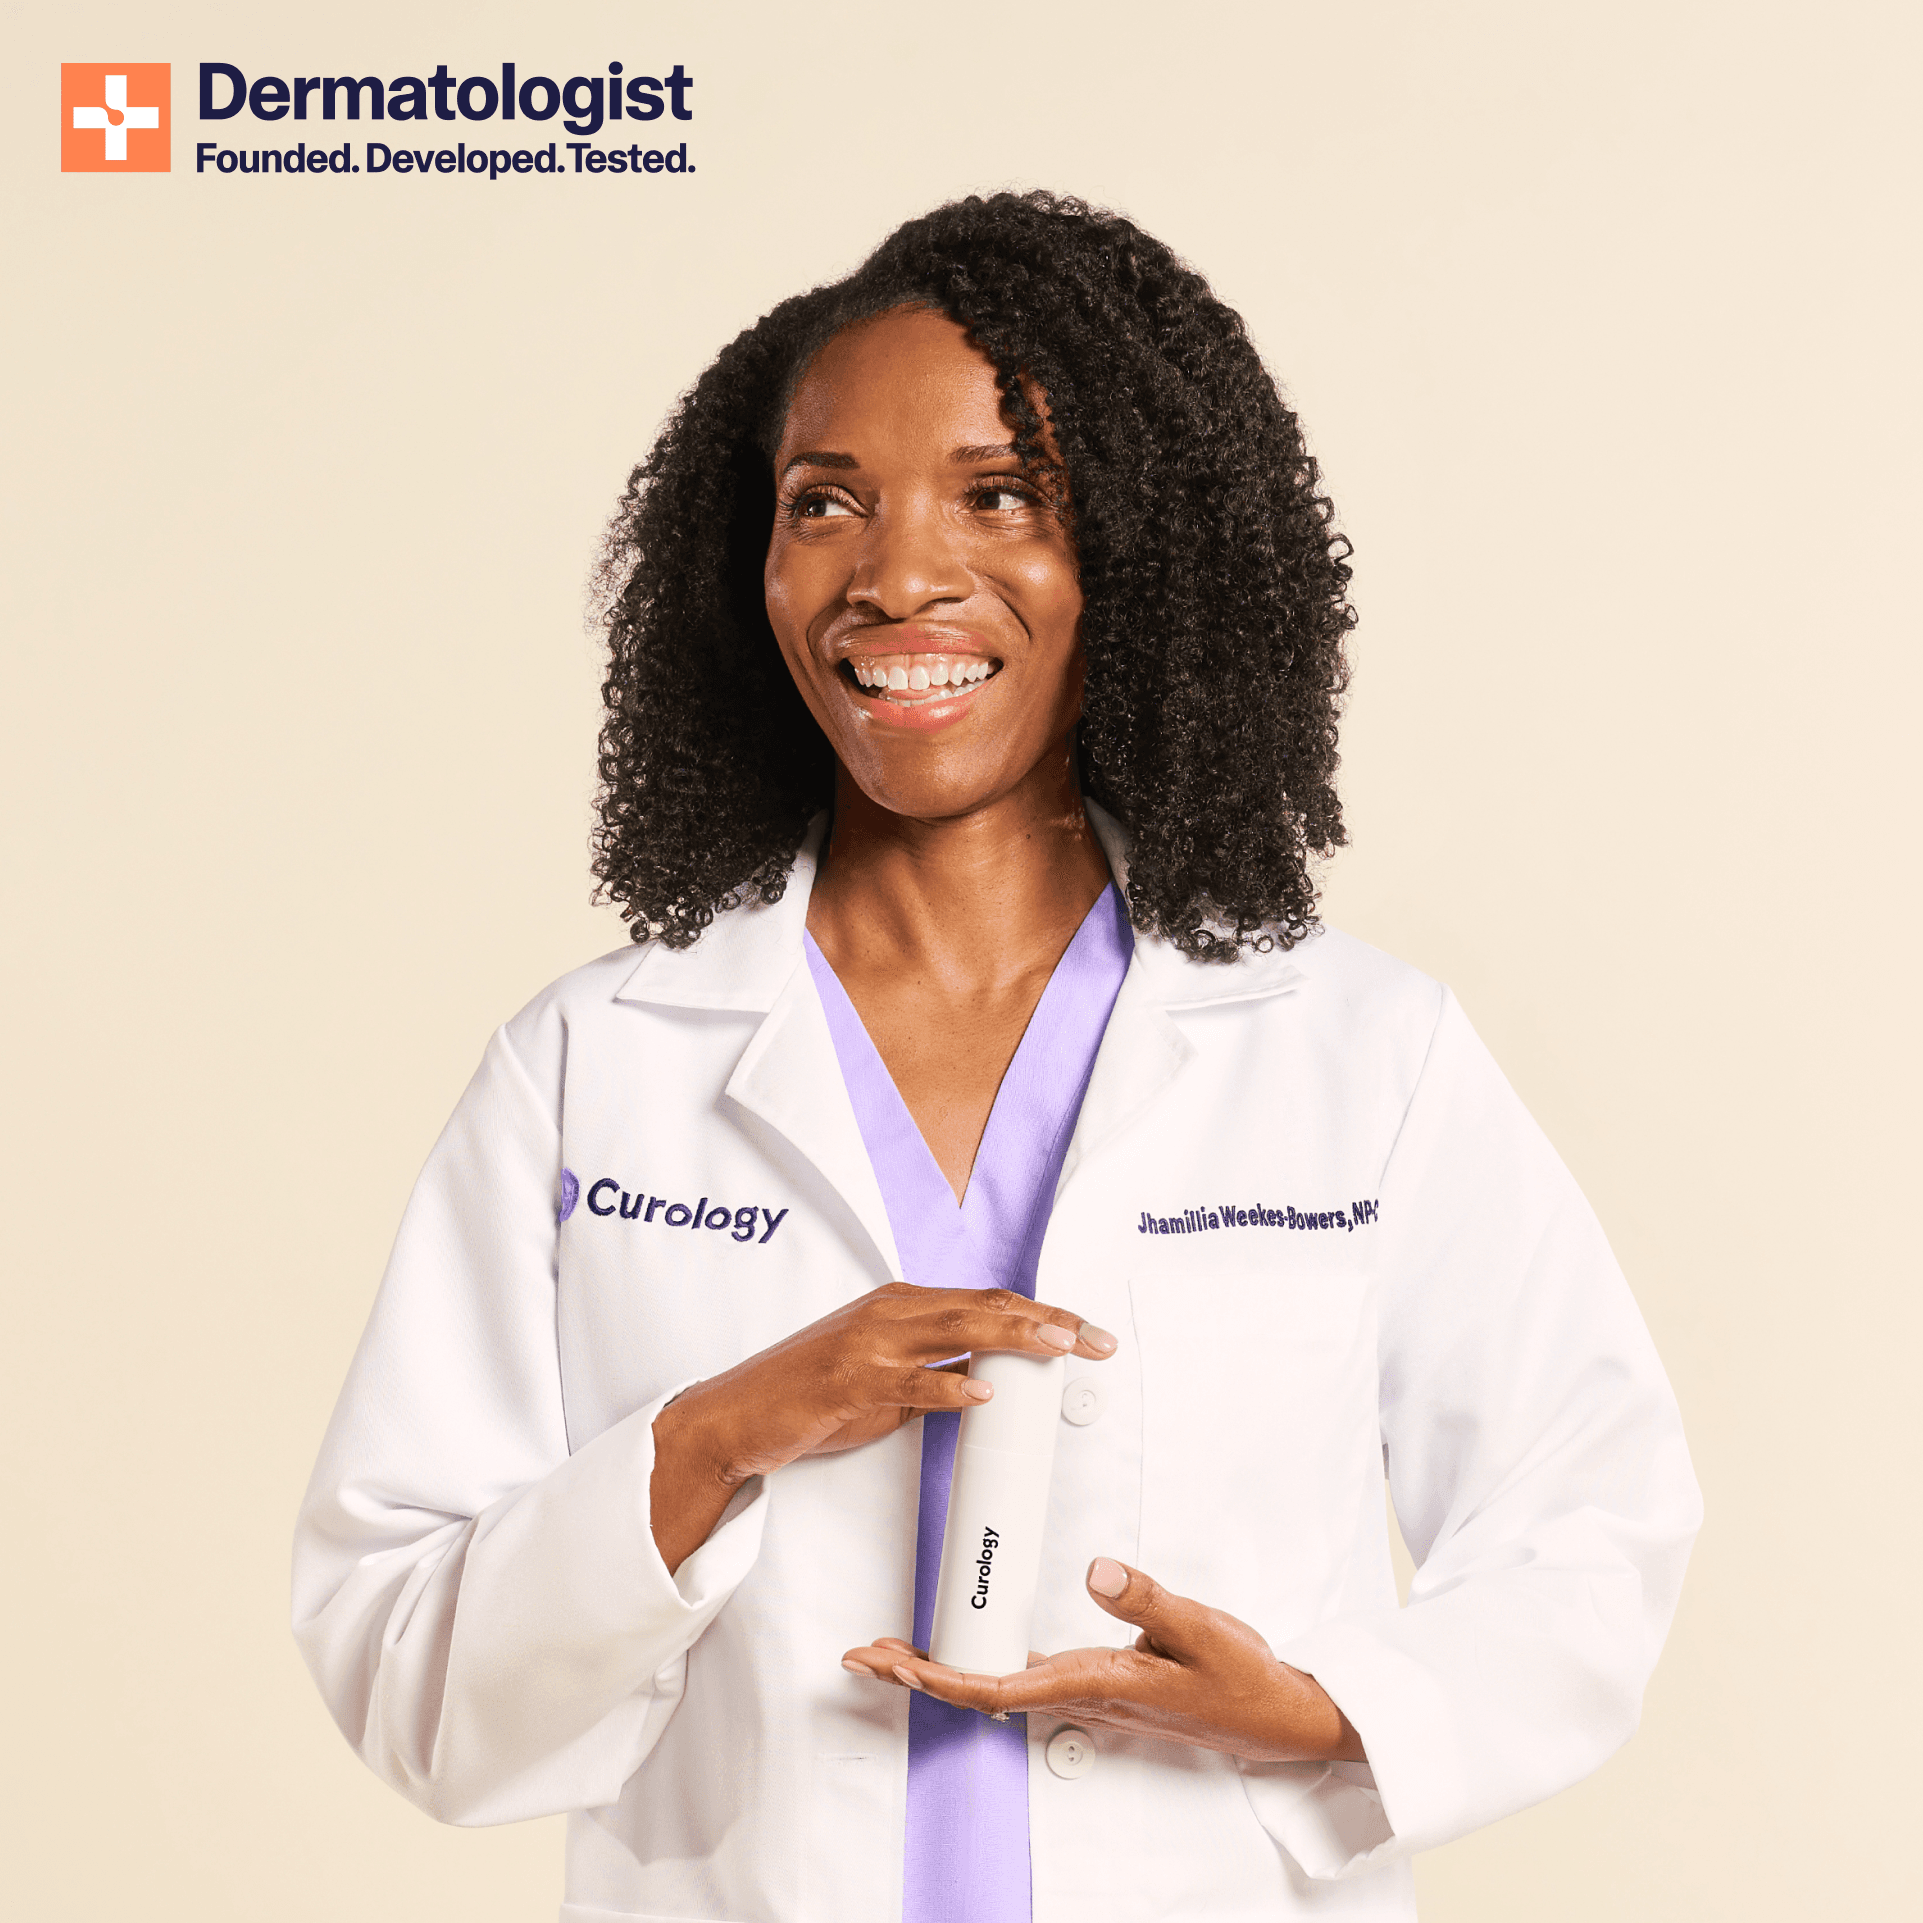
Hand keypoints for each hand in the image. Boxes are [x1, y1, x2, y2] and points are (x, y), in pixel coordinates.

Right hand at [650, 1283, 1114, 1571]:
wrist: (737, 1415)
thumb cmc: (811, 1396)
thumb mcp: (885, 1382)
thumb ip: (935, 1375)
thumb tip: (991, 1385)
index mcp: (902, 1306)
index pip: (988, 1302)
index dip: (1043, 1313)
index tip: (1088, 1332)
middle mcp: (890, 1313)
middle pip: (984, 1308)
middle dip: (1046, 1321)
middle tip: (1095, 1339)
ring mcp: (868, 1344)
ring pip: (955, 1331)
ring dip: (1012, 1339)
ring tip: (1058, 1347)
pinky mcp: (849, 1381)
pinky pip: (909, 1383)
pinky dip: (948, 1388)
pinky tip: (981, 1396)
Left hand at [842, 1557, 1364, 1764]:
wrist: (1278, 1716)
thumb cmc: (1241, 1681)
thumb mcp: (1203, 1630)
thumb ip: (1149, 1599)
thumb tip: (1096, 1568)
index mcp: (1094, 1682)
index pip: (997, 1685)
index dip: (937, 1675)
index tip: (891, 1660)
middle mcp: (1080, 1692)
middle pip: (979, 1687)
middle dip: (917, 1672)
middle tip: (863, 1651)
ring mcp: (1087, 1690)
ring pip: (995, 1682)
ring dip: (941, 1666)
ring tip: (895, 1646)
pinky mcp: (1098, 1681)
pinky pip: (1022, 1675)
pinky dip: (980, 1659)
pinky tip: (969, 1644)